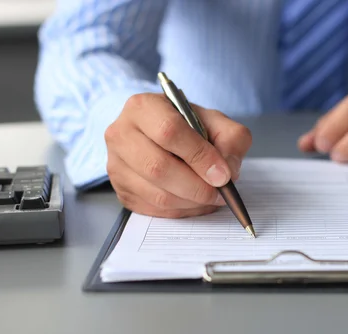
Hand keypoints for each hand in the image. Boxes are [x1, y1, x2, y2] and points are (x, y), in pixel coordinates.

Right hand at [104, 93, 251, 217]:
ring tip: (211, 197)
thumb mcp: (215, 121)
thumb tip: (228, 170)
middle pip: (158, 167)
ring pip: (156, 194)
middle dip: (197, 186)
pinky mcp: (121, 190)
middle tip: (220, 192)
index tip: (222, 174)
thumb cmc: (188, 126)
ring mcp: (116, 164)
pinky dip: (181, 211)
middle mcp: (121, 133)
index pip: (169, 131)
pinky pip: (154, 209)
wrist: (160, 135)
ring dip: (191, 202)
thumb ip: (231, 138)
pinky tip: (196, 202)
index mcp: (144, 107)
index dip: (199, 156)